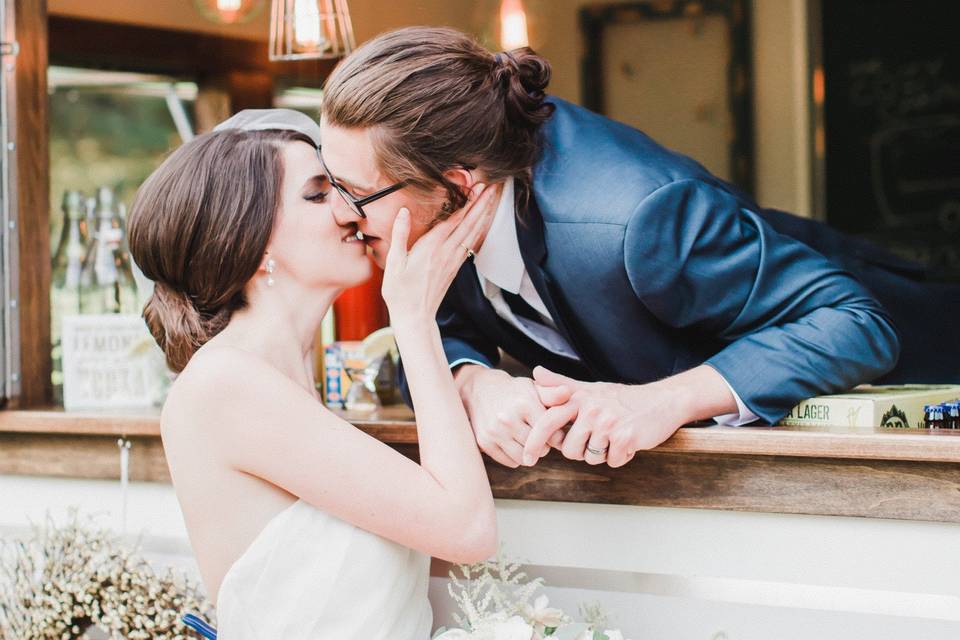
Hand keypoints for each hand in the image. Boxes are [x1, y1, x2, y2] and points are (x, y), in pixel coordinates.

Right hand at [381, 183, 497, 323]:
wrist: (415, 317)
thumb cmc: (400, 292)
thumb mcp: (393, 263)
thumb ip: (400, 235)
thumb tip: (403, 211)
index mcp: (431, 248)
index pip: (454, 220)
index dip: (468, 202)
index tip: (478, 187)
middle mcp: (446, 252)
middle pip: (469, 223)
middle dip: (482, 204)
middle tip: (493, 187)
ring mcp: (453, 261)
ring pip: (473, 233)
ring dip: (483, 215)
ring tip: (492, 199)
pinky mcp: (455, 268)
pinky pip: (470, 244)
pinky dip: (478, 230)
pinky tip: (482, 223)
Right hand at [457, 366, 570, 467]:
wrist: (479, 389)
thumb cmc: (513, 391)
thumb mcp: (533, 387)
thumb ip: (552, 393)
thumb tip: (567, 393)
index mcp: (525, 404)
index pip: (552, 435)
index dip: (557, 435)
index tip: (554, 431)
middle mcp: (508, 418)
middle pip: (540, 449)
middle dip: (543, 445)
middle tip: (539, 435)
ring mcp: (495, 432)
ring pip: (524, 458)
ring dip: (529, 453)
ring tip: (527, 439)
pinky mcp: (484, 443)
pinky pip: (510, 462)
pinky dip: (515, 457)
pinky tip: (514, 443)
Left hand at [525, 366, 687, 467]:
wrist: (663, 401)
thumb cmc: (622, 398)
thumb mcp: (589, 388)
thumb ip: (560, 384)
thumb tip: (535, 372)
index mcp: (579, 398)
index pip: (548, 422)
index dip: (534, 442)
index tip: (527, 458)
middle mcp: (591, 409)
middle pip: (569, 449)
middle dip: (579, 451)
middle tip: (596, 439)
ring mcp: (609, 423)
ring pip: (590, 457)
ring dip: (602, 454)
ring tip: (613, 438)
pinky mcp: (626, 437)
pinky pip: (612, 461)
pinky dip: (620, 457)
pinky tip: (627, 443)